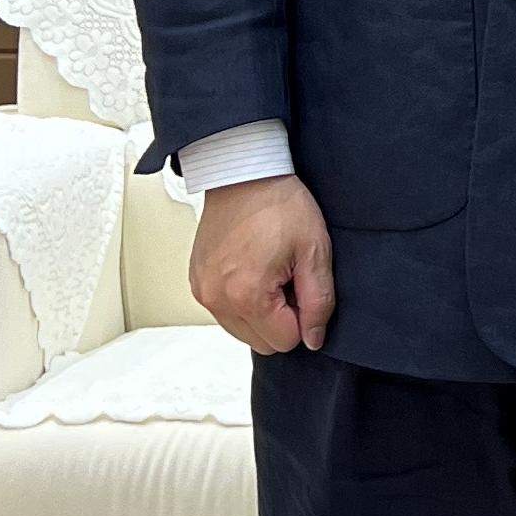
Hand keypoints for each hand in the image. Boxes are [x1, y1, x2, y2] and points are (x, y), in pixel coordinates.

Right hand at [190, 173, 334, 354]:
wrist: (244, 173)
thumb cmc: (280, 205)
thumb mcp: (315, 251)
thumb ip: (318, 302)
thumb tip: (313, 339)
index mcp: (248, 295)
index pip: (285, 341)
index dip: (303, 317)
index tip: (301, 284)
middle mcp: (217, 299)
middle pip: (262, 342)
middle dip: (281, 319)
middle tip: (287, 278)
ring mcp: (203, 291)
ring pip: (242, 330)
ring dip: (260, 313)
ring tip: (269, 272)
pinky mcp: (197, 282)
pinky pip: (225, 312)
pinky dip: (241, 301)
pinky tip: (252, 269)